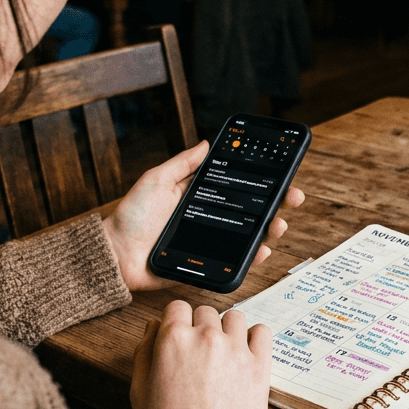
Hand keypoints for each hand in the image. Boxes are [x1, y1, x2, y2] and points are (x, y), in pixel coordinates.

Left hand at [102, 141, 304, 291]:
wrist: (115, 253)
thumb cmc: (131, 215)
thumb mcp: (156, 180)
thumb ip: (182, 164)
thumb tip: (207, 143)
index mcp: (199, 198)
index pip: (237, 188)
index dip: (261, 182)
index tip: (283, 174)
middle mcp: (209, 219)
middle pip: (251, 212)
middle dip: (276, 205)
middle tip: (293, 198)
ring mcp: (210, 243)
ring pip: (248, 237)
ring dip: (269, 230)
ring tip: (278, 224)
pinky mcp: (206, 265)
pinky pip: (235, 261)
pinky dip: (253, 257)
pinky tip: (263, 250)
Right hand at [131, 301, 272, 408]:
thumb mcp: (139, 390)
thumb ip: (144, 351)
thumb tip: (154, 327)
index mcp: (173, 340)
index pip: (177, 307)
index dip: (176, 322)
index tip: (180, 334)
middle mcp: (206, 338)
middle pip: (205, 311)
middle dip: (200, 328)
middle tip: (199, 354)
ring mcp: (236, 350)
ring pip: (234, 317)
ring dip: (227, 330)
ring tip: (223, 354)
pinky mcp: (260, 366)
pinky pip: (262, 332)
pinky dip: (254, 338)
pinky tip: (245, 353)